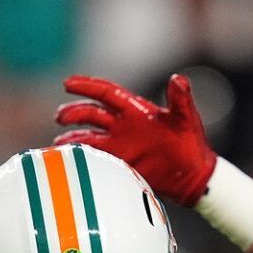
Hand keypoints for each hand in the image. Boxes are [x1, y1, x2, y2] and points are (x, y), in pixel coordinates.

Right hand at [55, 74, 216, 205]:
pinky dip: (83, 158)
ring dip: (73, 138)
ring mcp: (120, 144)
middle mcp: (123, 124)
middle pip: (92, 113)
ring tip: (58, 143)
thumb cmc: (191, 142)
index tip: (67, 84)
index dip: (87, 86)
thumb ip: (181, 100)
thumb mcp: (186, 118)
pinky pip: (97, 158)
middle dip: (74, 113)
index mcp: (135, 109)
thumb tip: (179, 79)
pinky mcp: (121, 162)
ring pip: (89, 136)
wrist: (194, 174)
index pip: (106, 92)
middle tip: (61, 117)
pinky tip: (71, 160)